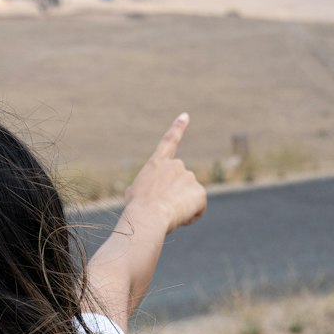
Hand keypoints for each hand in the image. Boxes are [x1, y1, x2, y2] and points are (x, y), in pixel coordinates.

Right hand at [123, 113, 206, 233]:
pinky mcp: (200, 192)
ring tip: (167, 214)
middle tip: (162, 209)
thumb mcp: (134, 194)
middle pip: (181, 183)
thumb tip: (153, 194)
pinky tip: (179, 218)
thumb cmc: (136, 208)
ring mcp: (189, 177)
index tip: (185, 116)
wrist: (148, 215)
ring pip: (189, 197)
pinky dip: (191, 216)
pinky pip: (198, 208)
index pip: (169, 141)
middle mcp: (176, 165)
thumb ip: (147, 186)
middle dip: (175, 196)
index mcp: (157, 163)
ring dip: (181, 207)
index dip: (177, 128)